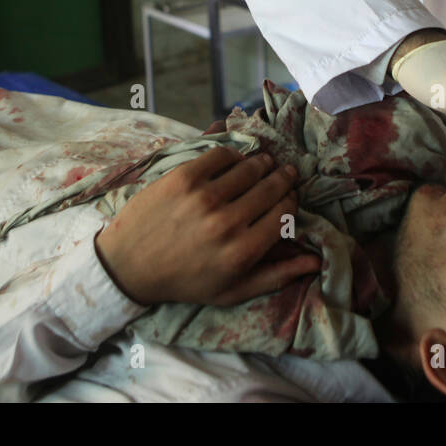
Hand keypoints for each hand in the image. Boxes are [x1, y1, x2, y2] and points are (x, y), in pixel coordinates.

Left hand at [93, 146, 319, 306]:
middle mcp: (227, 223)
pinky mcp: (182, 178)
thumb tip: (316, 260)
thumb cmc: (185, 281)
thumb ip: (277, 276)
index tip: (288, 196)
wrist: (129, 265)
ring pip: (249, 168)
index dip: (290, 200)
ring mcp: (203, 197)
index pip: (284, 213)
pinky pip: (220, 155)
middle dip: (282, 178)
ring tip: (264, 163)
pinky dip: (233, 155)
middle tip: (285, 172)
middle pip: (270, 187)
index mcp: (242, 252)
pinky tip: (234, 162)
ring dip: (262, 163)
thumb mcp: (232, 291)